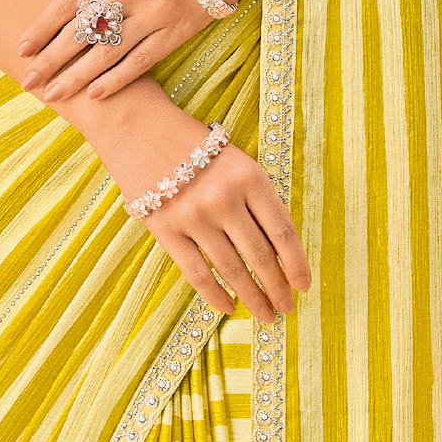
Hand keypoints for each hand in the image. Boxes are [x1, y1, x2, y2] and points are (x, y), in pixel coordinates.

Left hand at [15, 0, 256, 112]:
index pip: (69, 2)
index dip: (43, 26)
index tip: (22, 47)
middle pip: (83, 30)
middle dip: (52, 58)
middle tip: (27, 80)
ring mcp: (154, 13)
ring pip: (108, 51)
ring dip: (77, 76)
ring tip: (53, 94)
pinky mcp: (176, 32)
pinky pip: (141, 60)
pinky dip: (117, 78)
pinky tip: (95, 94)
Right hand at [91, 97, 311, 322]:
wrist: (136, 127)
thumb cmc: (192, 145)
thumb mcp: (234, 160)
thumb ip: (255, 199)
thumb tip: (278, 250)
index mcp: (250, 177)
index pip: (282, 231)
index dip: (296, 263)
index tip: (304, 286)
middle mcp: (225, 198)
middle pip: (260, 255)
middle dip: (277, 288)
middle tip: (286, 308)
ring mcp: (194, 216)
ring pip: (232, 269)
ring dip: (253, 297)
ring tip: (266, 315)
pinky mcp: (166, 230)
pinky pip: (197, 272)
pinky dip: (216, 295)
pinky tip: (229, 307)